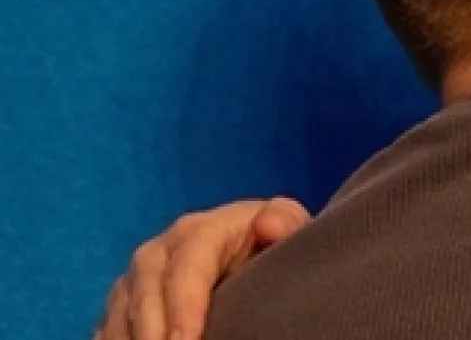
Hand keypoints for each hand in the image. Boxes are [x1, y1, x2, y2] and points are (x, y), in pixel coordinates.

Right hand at [92, 197, 311, 339]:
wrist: (240, 247)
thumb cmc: (267, 242)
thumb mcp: (285, 226)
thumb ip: (284, 220)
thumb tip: (270, 226)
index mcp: (197, 232)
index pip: (186, 269)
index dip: (184, 307)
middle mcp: (156, 254)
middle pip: (145, 298)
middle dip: (154, 335)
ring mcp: (133, 282)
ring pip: (120, 318)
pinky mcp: (120, 307)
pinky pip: (108, 332)